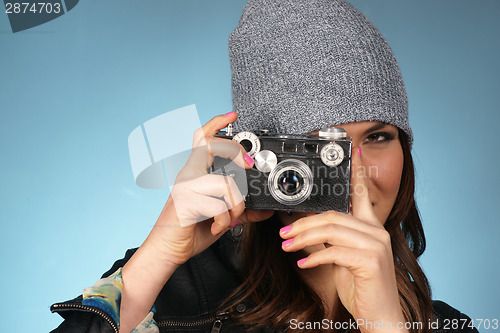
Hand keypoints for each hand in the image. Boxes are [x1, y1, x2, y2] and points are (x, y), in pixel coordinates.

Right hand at [147, 112, 272, 266]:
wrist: (167, 250)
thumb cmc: (190, 230)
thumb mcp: (221, 217)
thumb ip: (241, 210)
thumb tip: (264, 210)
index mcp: (194, 172)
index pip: (200, 138)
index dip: (216, 123)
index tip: (233, 115)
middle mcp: (188, 175)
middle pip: (210, 144)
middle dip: (235, 150)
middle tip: (247, 165)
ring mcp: (185, 187)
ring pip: (225, 183)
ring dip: (236, 205)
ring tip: (230, 219)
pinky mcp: (185, 203)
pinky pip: (219, 206)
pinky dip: (225, 220)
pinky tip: (219, 227)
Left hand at [279, 149, 405, 332]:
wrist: (381, 317)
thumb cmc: (362, 287)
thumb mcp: (341, 259)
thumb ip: (327, 240)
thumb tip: (303, 227)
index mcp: (372, 228)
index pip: (362, 193)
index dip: (357, 171)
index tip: (351, 152)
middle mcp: (377, 232)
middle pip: (333, 215)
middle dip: (303, 223)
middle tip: (284, 233)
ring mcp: (376, 246)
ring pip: (331, 230)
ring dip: (303, 238)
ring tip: (287, 246)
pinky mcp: (371, 262)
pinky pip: (334, 252)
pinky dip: (314, 257)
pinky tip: (302, 262)